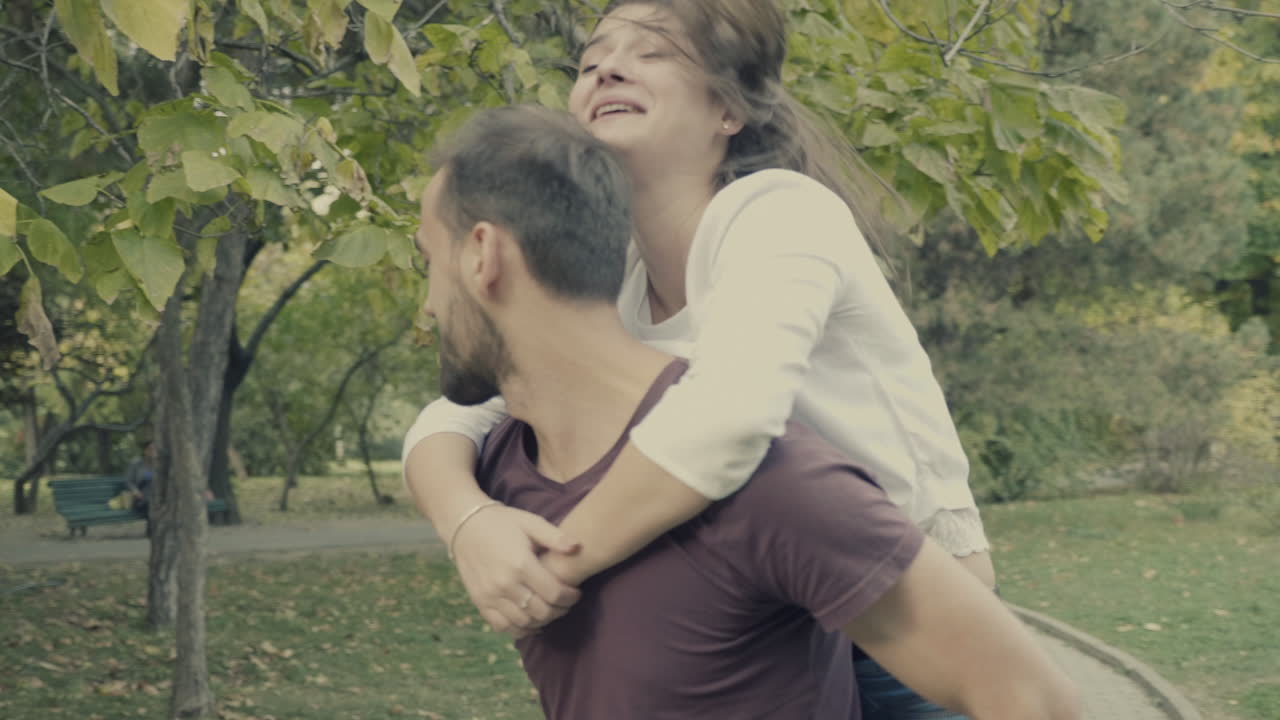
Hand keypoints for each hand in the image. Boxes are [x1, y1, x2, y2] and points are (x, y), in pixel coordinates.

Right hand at [451, 504, 582, 635]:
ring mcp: (490, 596)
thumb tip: (577, 547)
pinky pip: (502, 626)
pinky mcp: (480, 602)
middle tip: (566, 603)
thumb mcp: (531, 522)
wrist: (466, 526)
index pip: (554, 594)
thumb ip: (555, 537)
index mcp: (521, 564)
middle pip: (541, 612)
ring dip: (541, 621)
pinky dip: (519, 629)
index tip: (576, 593)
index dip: (570, 598)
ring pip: (523, 623)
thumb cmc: (503, 522)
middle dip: (559, 611)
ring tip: (550, 610)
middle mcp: (505, 584)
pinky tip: (530, 620)